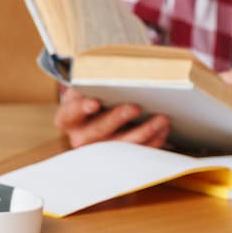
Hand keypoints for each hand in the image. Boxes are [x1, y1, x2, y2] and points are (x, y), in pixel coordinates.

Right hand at [53, 87, 168, 147]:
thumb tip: (119, 75)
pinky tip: (163, 129)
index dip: (81, 108)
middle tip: (135, 107)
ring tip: (161, 119)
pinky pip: (137, 153)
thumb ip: (97, 83)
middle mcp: (81, 137)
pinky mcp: (120, 157)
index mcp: (68, 118)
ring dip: (143, 132)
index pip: (69, 114)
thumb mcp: (90, 88)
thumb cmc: (96, 95)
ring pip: (121, 146)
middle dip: (117, 119)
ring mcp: (100, 150)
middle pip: (98, 131)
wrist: (102, 112)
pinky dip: (153, 141)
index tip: (94, 103)